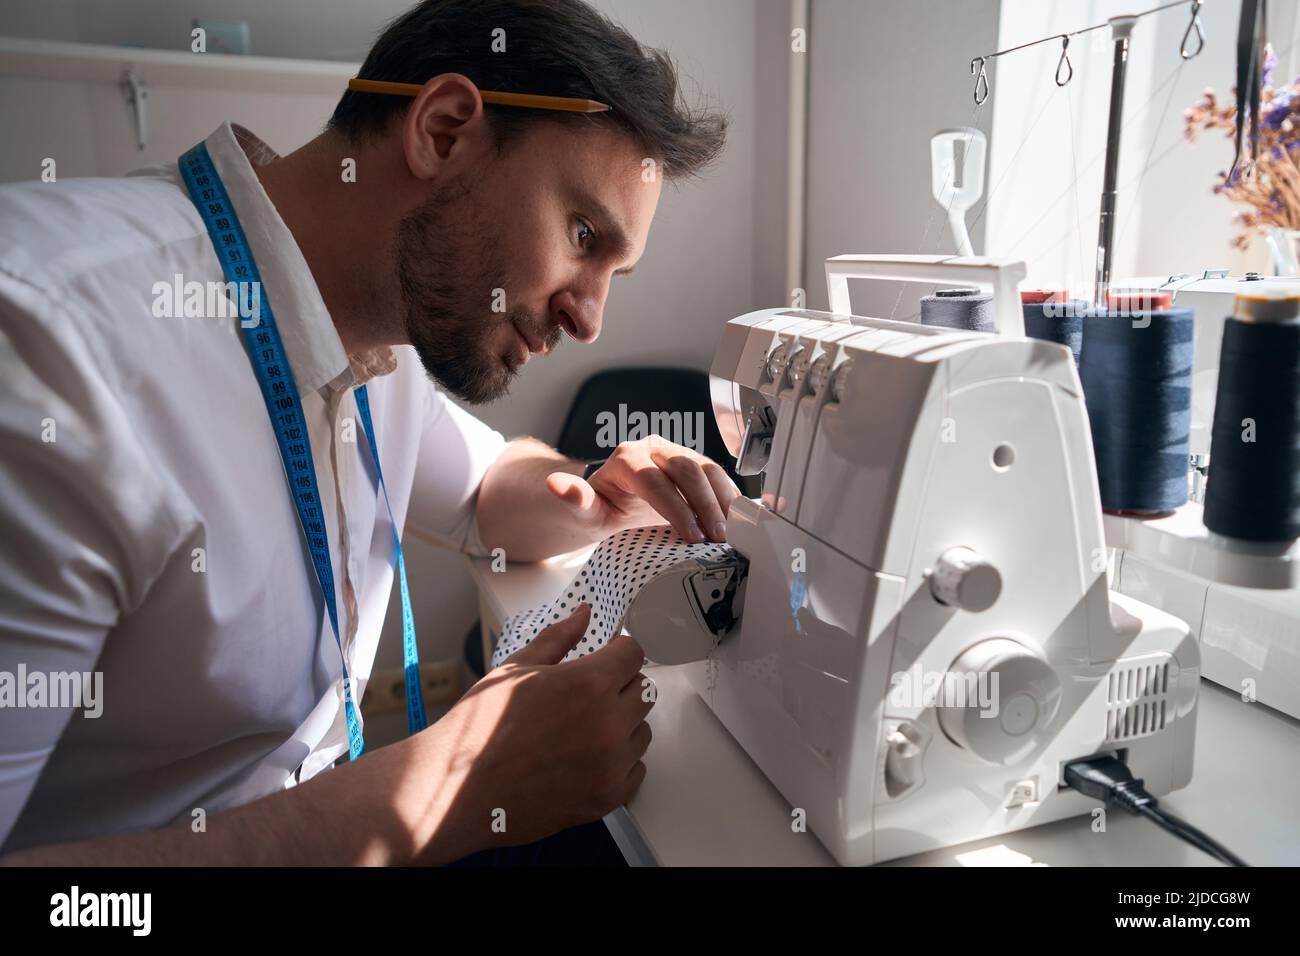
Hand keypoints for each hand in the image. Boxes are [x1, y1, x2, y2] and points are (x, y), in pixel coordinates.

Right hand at [402, 604, 652, 861]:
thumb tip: (584, 613)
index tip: (606, 657)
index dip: (619, 652)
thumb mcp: (516, 669)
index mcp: (588, 684)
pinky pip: (636, 769)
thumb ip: (559, 638)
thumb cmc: (479, 727)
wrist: (456, 791)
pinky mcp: (607, 797)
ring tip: (580, 729)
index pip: (634, 654)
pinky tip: (585, 758)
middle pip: (644, 690)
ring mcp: (611, 764)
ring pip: (642, 731)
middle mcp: (608, 724)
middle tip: (586, 695)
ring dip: (622, 724)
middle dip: (621, 686)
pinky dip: (619, 762)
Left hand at [544, 437, 741, 542]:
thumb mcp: (585, 511)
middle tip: (717, 537)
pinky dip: (731, 497)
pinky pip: (718, 475)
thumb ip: (575, 499)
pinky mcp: (695, 464)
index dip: (676, 508)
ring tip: (733, 532)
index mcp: (627, 458)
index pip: (655, 480)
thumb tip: (555, 484)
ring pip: (708, 468)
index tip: (692, 536)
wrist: (615, 499)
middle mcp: (654, 449)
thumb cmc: (602, 508)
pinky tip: (739, 521)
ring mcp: (677, 453)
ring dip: (724, 500)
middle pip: (686, 469)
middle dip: (705, 505)